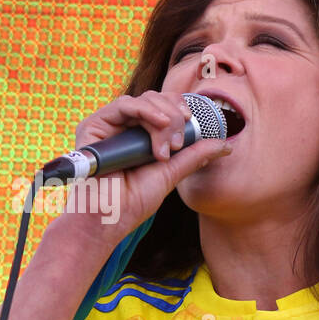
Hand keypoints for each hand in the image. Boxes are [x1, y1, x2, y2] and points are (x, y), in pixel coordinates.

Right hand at [50, 90, 229, 253]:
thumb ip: (194, 155)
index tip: (194, 123)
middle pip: (156, 100)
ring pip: (144, 100)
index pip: (164, 108)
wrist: (109, 218)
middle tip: (178, 144)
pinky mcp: (93, 126)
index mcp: (141, 136)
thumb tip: (225, 145)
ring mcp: (109, 125)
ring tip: (168, 145)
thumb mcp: (171, 173)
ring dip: (164, 117)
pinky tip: (161, 124)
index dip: (181, 109)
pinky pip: (124, 105)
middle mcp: (124, 127)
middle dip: (175, 117)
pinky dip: (147, 111)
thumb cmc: (134, 201)